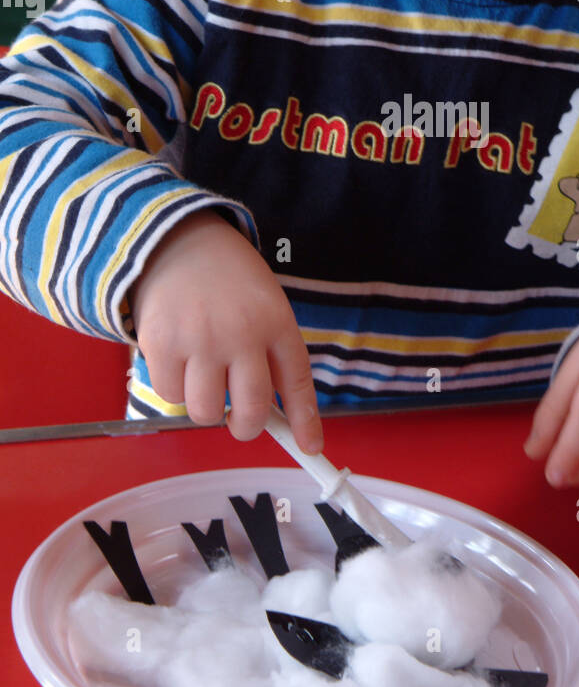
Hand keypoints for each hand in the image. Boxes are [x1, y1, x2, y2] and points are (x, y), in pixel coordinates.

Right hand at [127, 209, 322, 448]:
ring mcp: (200, 340)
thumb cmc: (226, 279)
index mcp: (275, 321)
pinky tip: (178, 359)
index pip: (297, 382)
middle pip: (250, 410)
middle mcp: (242, 333)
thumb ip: (269, 353)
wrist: (174, 238)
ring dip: (205, 405)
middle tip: (238, 420)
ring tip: (202, 376)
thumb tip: (272, 414)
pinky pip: (168, 394)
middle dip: (245, 426)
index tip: (310, 447)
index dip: (304, 420)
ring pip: (205, 411)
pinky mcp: (161, 343)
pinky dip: (173, 387)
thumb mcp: (264, 304)